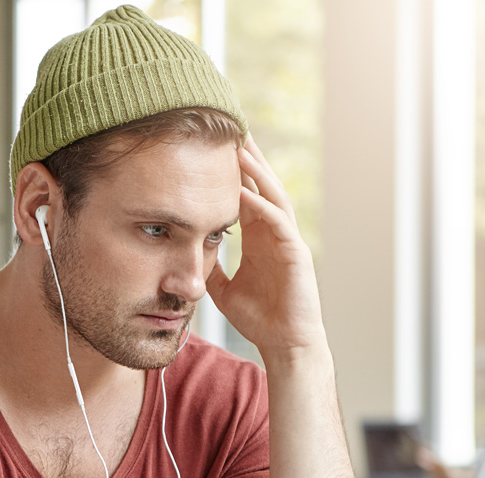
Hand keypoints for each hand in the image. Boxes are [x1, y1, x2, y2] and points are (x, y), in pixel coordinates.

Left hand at [206, 135, 326, 361]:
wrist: (285, 344)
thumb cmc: (261, 318)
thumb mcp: (223, 288)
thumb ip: (211, 267)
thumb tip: (188, 255)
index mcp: (260, 237)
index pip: (245, 193)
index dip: (232, 171)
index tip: (214, 147)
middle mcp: (275, 232)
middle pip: (261, 184)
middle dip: (248, 157)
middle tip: (231, 127)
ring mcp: (288, 240)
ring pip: (272, 195)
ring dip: (256, 171)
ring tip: (239, 146)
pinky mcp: (296, 254)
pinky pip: (278, 223)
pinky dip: (261, 205)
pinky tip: (246, 191)